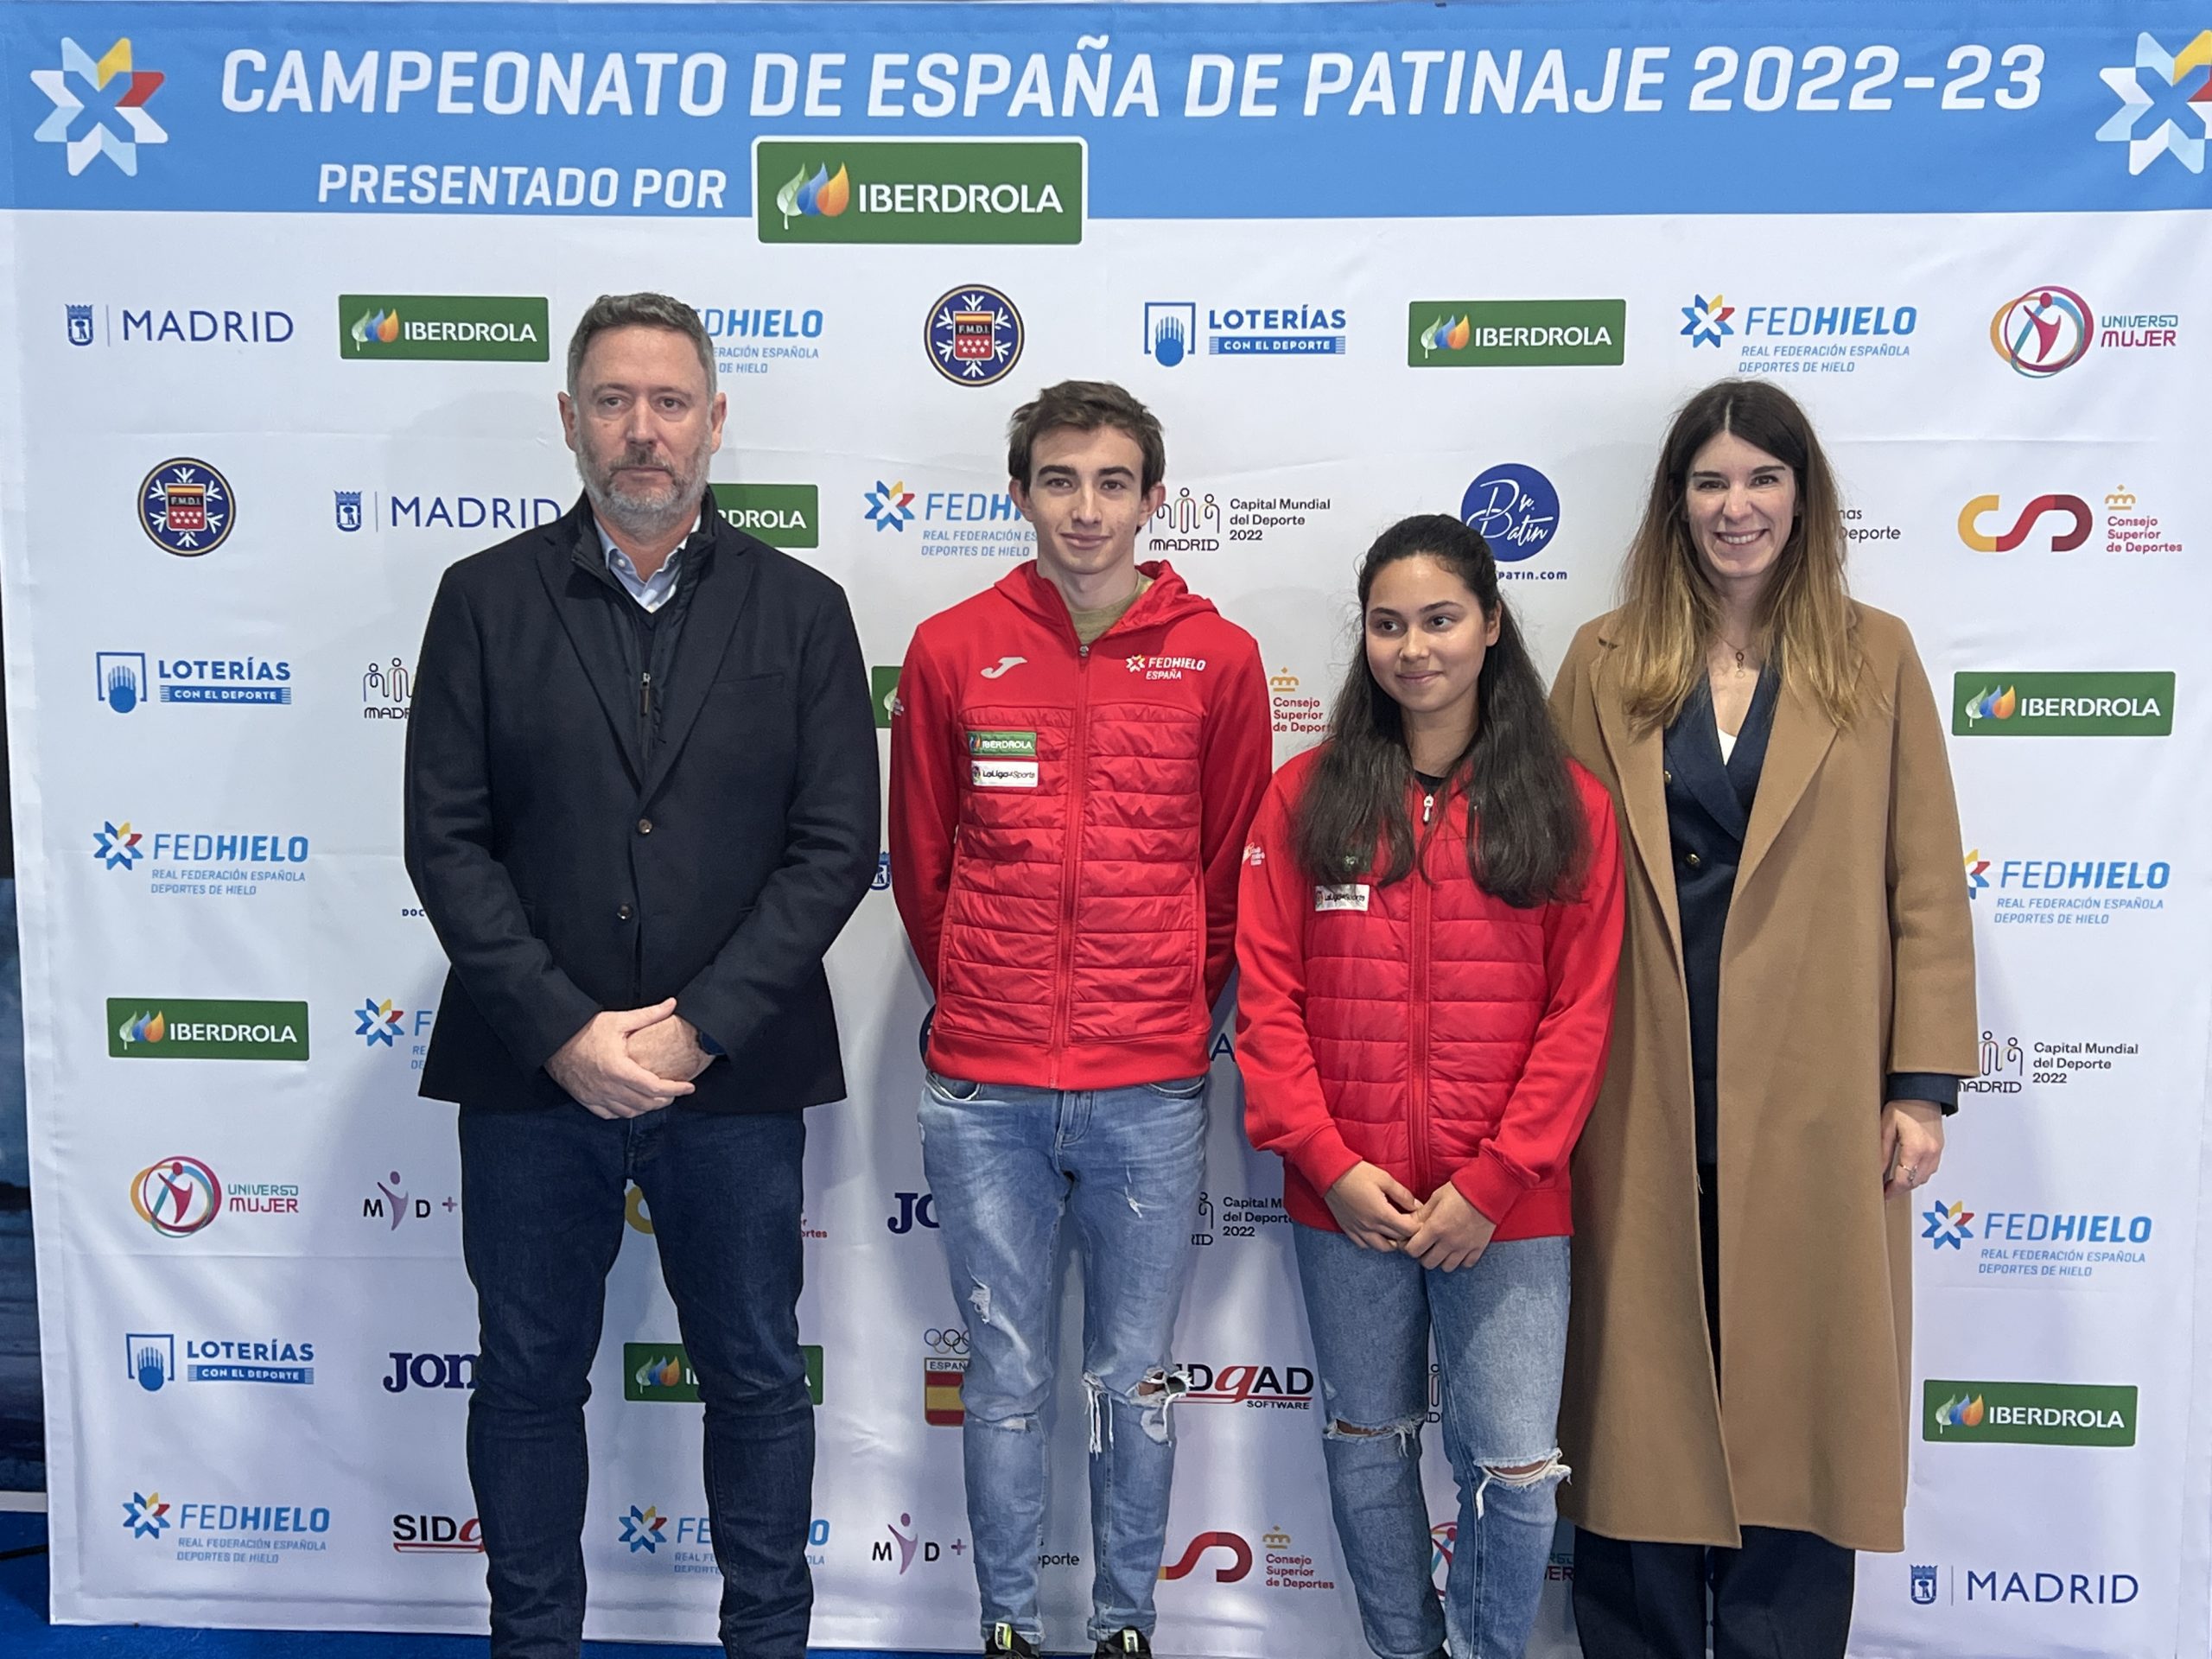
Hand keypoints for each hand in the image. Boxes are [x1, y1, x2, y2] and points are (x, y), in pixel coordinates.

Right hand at [545, 1000, 696, 1119]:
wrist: (552, 1041)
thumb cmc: (584, 1030)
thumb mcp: (617, 1020)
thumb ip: (648, 1015)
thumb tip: (672, 1004)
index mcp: (619, 1069)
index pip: (655, 1087)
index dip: (675, 1089)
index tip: (689, 1087)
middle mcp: (608, 1087)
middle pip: (645, 1104)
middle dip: (665, 1099)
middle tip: (675, 1091)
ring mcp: (596, 1097)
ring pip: (630, 1112)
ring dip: (647, 1108)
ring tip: (657, 1097)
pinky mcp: (586, 1101)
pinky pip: (611, 1114)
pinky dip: (626, 1111)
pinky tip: (633, 1103)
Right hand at [1322, 1162, 1420, 1250]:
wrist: (1330, 1174)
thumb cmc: (1357, 1173)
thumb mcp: (1384, 1178)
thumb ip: (1403, 1194)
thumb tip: (1417, 1206)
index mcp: (1381, 1213)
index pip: (1408, 1230)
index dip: (1418, 1226)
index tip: (1420, 1219)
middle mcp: (1370, 1226)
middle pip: (1398, 1239)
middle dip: (1408, 1233)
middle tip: (1411, 1223)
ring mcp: (1358, 1230)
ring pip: (1382, 1247)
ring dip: (1393, 1242)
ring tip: (1396, 1231)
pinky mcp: (1348, 1229)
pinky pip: (1364, 1245)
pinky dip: (1375, 1243)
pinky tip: (1378, 1233)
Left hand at [1403, 1181, 1497, 1271]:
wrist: (1488, 1189)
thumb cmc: (1460, 1190)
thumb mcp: (1436, 1197)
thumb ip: (1421, 1214)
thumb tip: (1408, 1224)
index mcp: (1436, 1227)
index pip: (1413, 1250)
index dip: (1409, 1247)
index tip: (1411, 1241)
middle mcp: (1449, 1241)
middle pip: (1428, 1263)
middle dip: (1423, 1255)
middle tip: (1426, 1245)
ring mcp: (1465, 1247)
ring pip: (1447, 1267)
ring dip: (1441, 1260)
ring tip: (1442, 1248)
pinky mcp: (1478, 1248)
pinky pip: (1466, 1265)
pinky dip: (1460, 1260)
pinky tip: (1458, 1250)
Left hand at [1882, 1099, 1944, 1198]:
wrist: (1922, 1092)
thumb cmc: (1903, 1105)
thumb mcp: (1886, 1128)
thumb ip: (1882, 1152)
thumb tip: (1877, 1171)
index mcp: (1915, 1149)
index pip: (1904, 1180)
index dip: (1892, 1190)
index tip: (1883, 1194)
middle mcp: (1930, 1152)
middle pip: (1915, 1182)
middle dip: (1901, 1188)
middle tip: (1886, 1189)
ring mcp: (1937, 1151)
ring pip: (1924, 1177)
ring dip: (1911, 1181)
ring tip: (1895, 1181)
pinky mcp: (1940, 1147)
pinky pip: (1931, 1168)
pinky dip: (1919, 1173)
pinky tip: (1908, 1169)